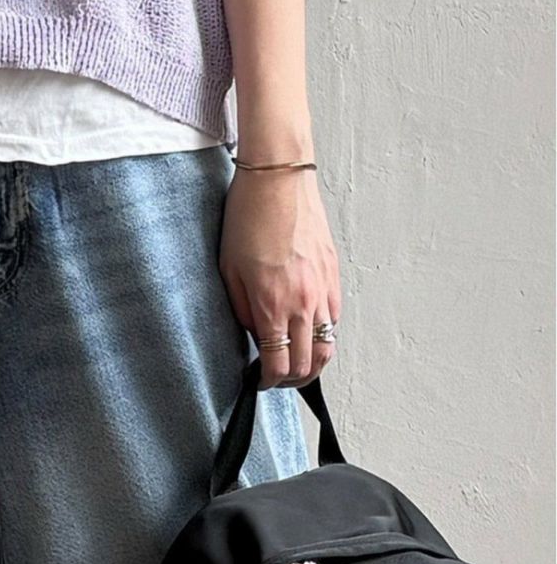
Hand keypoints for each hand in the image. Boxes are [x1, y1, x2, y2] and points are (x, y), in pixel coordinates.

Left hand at [218, 166, 340, 389]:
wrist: (278, 181)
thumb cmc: (248, 217)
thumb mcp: (228, 268)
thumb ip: (242, 309)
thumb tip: (254, 333)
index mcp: (273, 304)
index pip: (278, 364)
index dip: (269, 382)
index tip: (261, 382)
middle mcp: (304, 303)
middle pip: (307, 363)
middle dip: (291, 379)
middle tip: (277, 378)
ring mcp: (323, 290)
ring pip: (327, 346)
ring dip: (312, 362)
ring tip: (296, 362)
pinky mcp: (334, 275)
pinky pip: (335, 318)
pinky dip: (323, 333)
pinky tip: (308, 329)